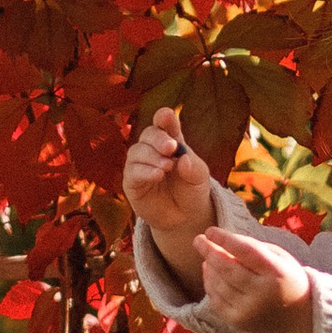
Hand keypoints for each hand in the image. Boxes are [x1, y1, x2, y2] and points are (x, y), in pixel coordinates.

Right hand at [124, 108, 215, 270]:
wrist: (184, 217)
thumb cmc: (192, 190)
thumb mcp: (199, 178)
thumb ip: (193, 168)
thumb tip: (183, 160)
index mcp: (171, 141)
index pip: (164, 124)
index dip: (164, 118)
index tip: (166, 115)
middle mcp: (152, 149)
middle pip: (149, 134)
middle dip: (159, 139)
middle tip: (171, 147)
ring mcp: (140, 164)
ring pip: (137, 151)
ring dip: (152, 157)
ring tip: (168, 166)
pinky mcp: (132, 182)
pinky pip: (132, 172)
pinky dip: (144, 171)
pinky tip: (157, 175)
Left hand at [196, 223, 316, 332]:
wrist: (298, 317)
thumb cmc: (285, 278)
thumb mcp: (279, 257)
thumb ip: (253, 247)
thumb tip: (221, 241)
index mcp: (277, 273)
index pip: (247, 252)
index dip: (226, 240)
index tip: (210, 231)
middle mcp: (263, 294)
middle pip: (228, 269)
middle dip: (209, 252)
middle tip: (198, 240)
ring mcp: (249, 310)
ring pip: (219, 285)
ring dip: (209, 267)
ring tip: (207, 256)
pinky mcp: (238, 322)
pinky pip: (216, 300)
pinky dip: (209, 284)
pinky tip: (209, 272)